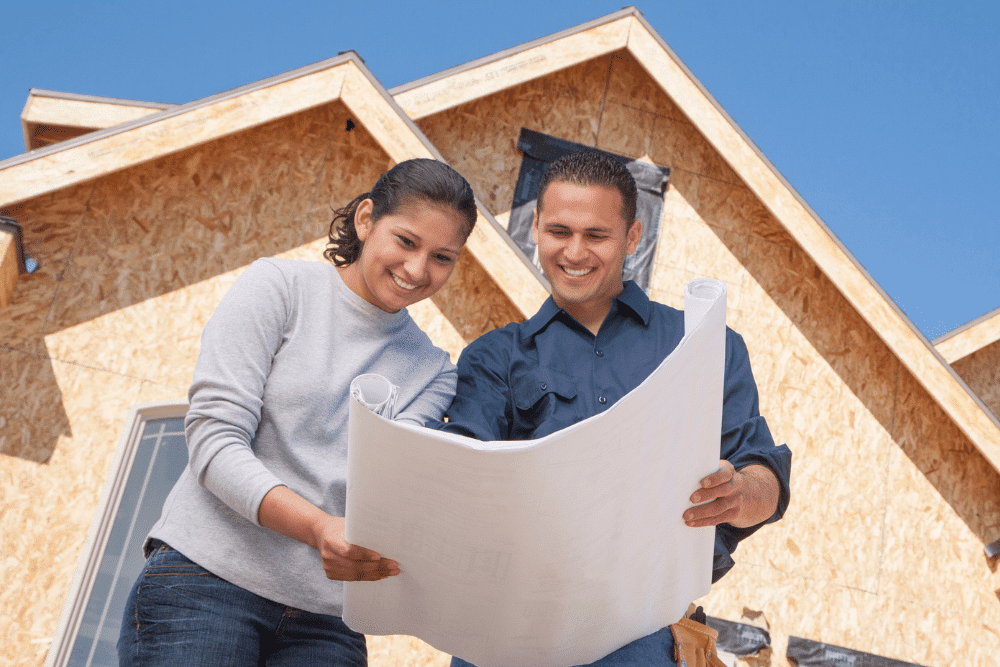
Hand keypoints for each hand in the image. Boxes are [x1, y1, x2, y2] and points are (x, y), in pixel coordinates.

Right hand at [257, 485, 399, 580]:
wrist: (321, 533)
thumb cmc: (340, 527)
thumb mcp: (348, 523)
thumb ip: (362, 531)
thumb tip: (387, 534)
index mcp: (332, 540)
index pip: (349, 551)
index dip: (364, 555)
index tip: (379, 556)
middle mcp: (329, 556)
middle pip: (355, 566)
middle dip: (377, 567)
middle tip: (394, 565)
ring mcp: (329, 567)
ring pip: (356, 575)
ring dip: (376, 574)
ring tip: (391, 572)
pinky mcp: (331, 574)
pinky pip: (353, 578)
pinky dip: (368, 577)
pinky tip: (380, 575)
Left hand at [683, 460, 778, 528]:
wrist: (737, 489)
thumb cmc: (715, 477)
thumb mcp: (712, 470)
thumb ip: (702, 471)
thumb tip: (681, 477)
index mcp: (729, 472)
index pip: (724, 474)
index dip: (714, 479)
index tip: (702, 482)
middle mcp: (735, 486)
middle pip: (723, 491)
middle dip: (706, 496)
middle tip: (691, 499)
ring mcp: (736, 501)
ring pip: (719, 508)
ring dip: (701, 513)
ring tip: (686, 516)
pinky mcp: (733, 513)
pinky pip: (718, 519)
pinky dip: (703, 522)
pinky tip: (691, 522)